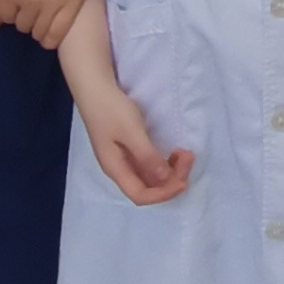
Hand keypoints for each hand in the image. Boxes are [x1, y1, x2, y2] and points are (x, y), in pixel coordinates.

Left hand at [0, 0, 102, 43]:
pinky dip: (50, 39)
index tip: (19, 0)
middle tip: (34, 3)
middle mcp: (29, 1)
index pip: (5, 17)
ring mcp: (51, 6)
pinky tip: (50, 32)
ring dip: (38, 26)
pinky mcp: (71, 7)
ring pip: (37, 33)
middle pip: (21, 26)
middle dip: (25, 17)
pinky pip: (56, 35)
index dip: (11, 10)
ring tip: (44, 13)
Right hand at [85, 88, 194, 205]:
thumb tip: (166, 179)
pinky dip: (163, 162)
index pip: (140, 195)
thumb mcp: (132, 132)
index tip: (184, 180)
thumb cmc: (111, 110)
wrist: (95, 88)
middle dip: (170, 180)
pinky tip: (174, 153)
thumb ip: (147, 157)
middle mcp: (118, 168)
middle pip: (147, 187)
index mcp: (115, 169)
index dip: (163, 194)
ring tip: (184, 154)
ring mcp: (123, 159)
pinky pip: (148, 164)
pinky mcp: (128, 148)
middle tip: (188, 158)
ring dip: (169, 171)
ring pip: (149, 176)